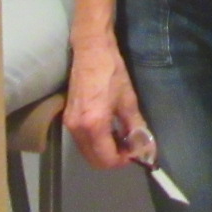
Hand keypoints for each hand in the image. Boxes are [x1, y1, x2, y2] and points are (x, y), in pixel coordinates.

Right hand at [64, 34, 148, 169]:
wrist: (91, 50)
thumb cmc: (111, 71)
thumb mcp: (128, 99)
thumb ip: (135, 126)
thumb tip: (144, 144)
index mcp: (94, 125)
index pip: (107, 158)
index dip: (123, 160)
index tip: (136, 152)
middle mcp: (77, 129)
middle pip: (94, 160)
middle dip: (113, 159)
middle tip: (130, 148)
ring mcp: (69, 124)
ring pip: (87, 152)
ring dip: (104, 151)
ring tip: (122, 139)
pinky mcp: (67, 118)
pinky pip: (82, 141)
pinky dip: (95, 142)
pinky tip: (109, 130)